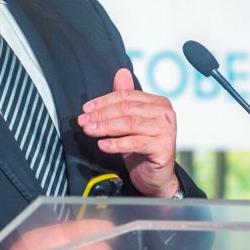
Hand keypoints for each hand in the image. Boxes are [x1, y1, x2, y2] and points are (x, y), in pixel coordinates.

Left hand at [77, 68, 179, 197]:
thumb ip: (125, 99)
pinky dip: (117, 144)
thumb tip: (121, 72)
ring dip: (105, 127)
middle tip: (83, 121)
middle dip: (101, 114)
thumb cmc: (142, 149)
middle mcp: (165, 113)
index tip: (86, 109)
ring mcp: (166, 130)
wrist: (156, 177)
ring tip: (89, 130)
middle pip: (127, 109)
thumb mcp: (130, 122)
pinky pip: (136, 142)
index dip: (104, 101)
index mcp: (158, 103)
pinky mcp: (164, 147)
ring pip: (129, 123)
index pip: (127, 96)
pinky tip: (103, 145)